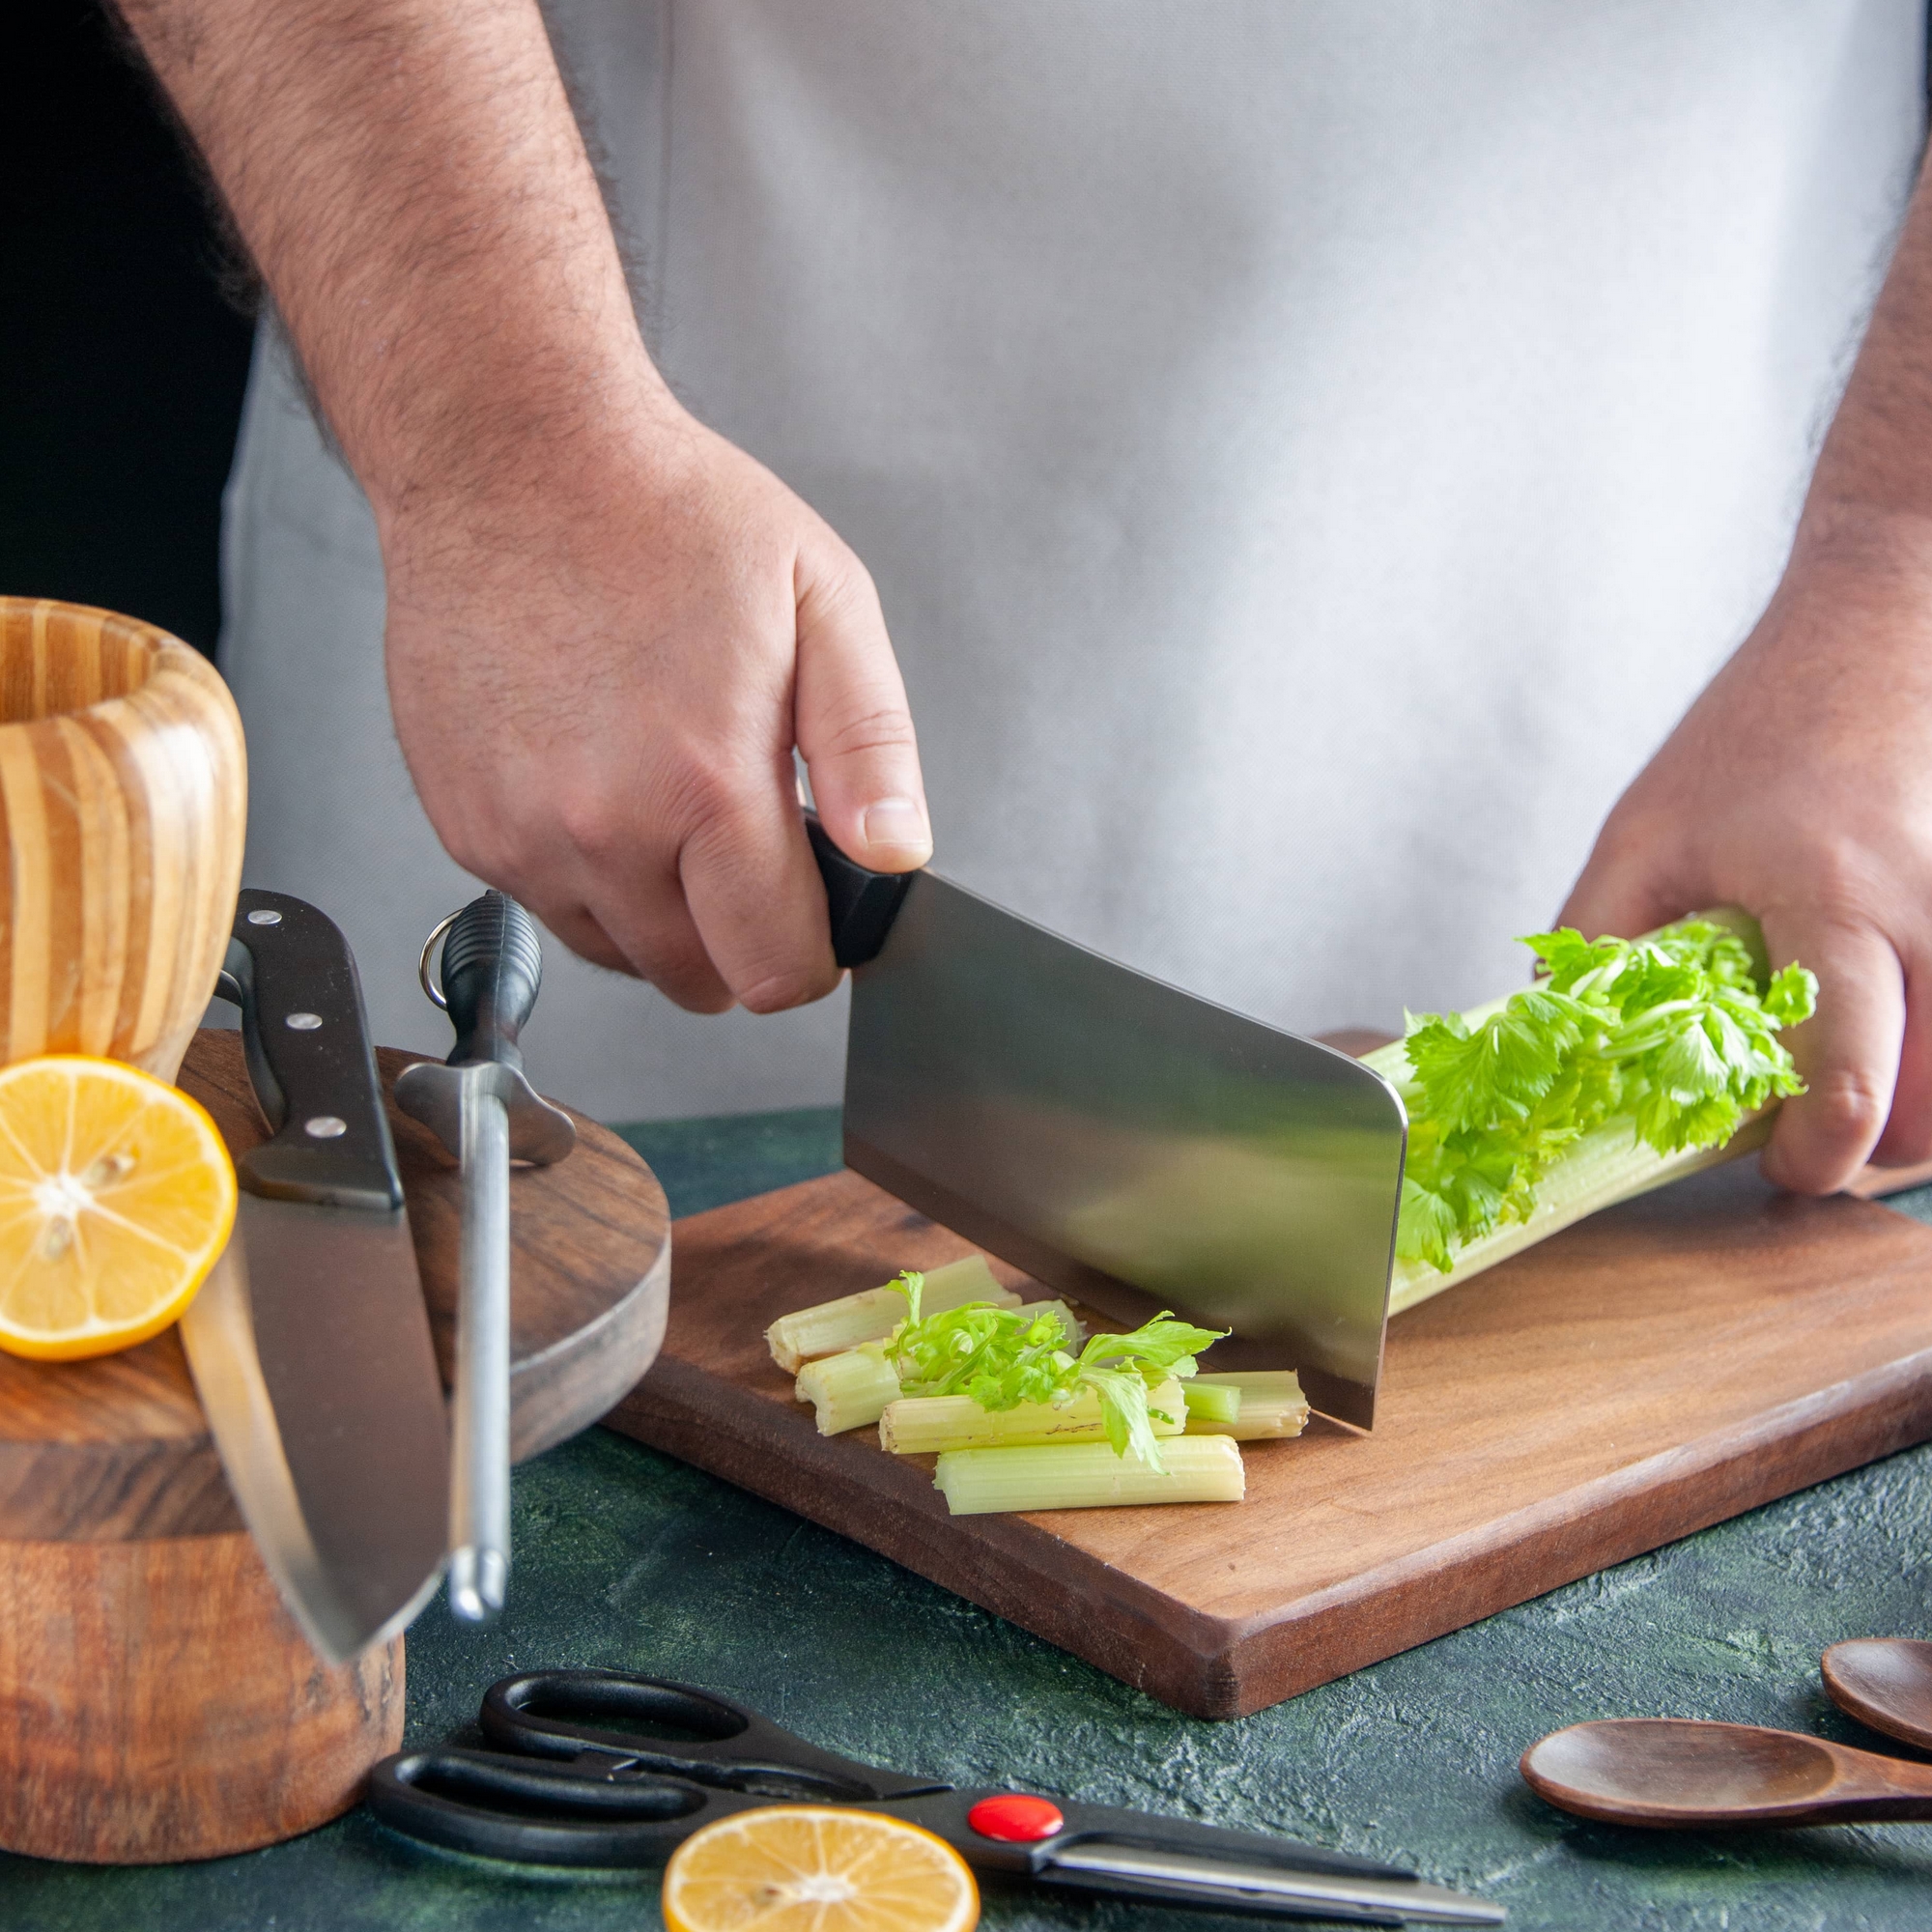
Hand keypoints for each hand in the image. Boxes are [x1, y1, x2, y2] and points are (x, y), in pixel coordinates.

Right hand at [379, 403, 930, 1012]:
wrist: (509, 460)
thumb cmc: (664, 516)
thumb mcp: (822, 602)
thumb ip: (870, 746)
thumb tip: (892, 855)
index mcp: (703, 783)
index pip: (773, 969)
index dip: (813, 955)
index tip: (816, 914)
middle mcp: (600, 830)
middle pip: (698, 983)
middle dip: (742, 937)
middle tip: (749, 845)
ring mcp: (520, 837)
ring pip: (621, 957)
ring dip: (663, 914)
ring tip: (670, 801)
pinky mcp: (466, 828)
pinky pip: (549, 909)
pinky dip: (588, 878)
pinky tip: (602, 783)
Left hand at [1558, 518, 1931, 1191]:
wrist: (1880, 628)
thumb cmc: (1757, 729)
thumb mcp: (1647, 832)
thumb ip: (1600, 938)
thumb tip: (1571, 1045)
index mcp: (1835, 902)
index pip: (1848, 1083)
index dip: (1809, 1155)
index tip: (1769, 1162)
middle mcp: (1931, 915)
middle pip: (1930, 1115)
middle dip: (1867, 1146)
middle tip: (1804, 1127)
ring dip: (1911, 1104)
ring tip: (1845, 1074)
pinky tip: (1890, 1022)